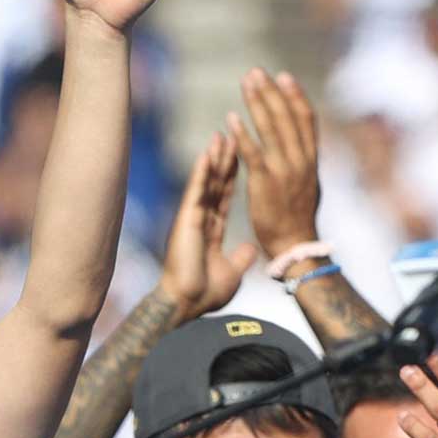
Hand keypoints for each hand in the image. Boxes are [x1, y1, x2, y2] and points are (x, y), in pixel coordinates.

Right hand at [155, 133, 257, 319]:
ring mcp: (192, 218)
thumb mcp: (232, 272)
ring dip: (213, 159)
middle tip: (229, 135)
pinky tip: (207, 154)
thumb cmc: (205, 292)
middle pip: (216, 184)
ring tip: (220, 136)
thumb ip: (240, 258)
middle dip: (224, 160)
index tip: (238, 156)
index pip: (224, 196)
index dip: (231, 176)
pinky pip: (196, 191)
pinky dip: (202, 172)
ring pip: (206, 183)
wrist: (189, 302)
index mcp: (211, 229)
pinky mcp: (186, 219)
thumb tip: (251, 249)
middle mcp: (201, 219)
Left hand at [228, 69, 321, 258]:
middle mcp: (301, 160)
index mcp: (311, 159)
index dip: (295, 96)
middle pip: (287, 117)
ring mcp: (285, 170)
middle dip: (272, 92)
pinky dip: (243, 135)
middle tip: (256, 72)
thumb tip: (303, 143)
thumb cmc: (297, 216)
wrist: (295, 244)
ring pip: (272, 129)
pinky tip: (231, 119)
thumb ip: (303, 160)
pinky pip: (253, 154)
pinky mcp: (265, 183)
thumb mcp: (308, 183)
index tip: (284, 76)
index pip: (306, 120)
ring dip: (259, 103)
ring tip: (247, 83)